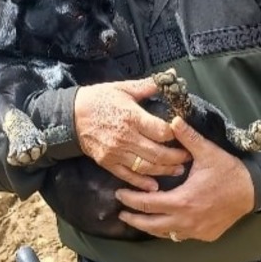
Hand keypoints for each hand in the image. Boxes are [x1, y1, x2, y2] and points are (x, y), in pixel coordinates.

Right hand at [74, 79, 190, 190]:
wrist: (71, 115)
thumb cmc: (99, 99)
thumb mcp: (124, 88)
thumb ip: (148, 86)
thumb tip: (170, 76)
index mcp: (132, 117)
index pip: (161, 131)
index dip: (176, 134)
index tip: (184, 134)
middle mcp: (126, 138)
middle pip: (158, 152)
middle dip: (176, 157)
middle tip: (189, 157)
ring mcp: (116, 152)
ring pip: (146, 167)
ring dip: (164, 170)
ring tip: (178, 170)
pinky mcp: (108, 163)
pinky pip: (128, 176)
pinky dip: (142, 183)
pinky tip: (154, 186)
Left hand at [115, 117, 253, 241]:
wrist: (253, 191)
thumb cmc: (228, 171)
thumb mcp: (207, 152)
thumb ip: (188, 137)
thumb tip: (172, 120)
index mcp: (182, 201)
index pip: (147, 204)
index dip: (130, 200)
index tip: (119, 195)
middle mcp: (185, 221)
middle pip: (151, 225)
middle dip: (134, 219)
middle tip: (122, 212)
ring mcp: (195, 231)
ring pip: (165, 234)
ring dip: (150, 227)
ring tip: (139, 220)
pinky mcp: (204, 236)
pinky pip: (181, 235)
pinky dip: (170, 230)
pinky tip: (166, 222)